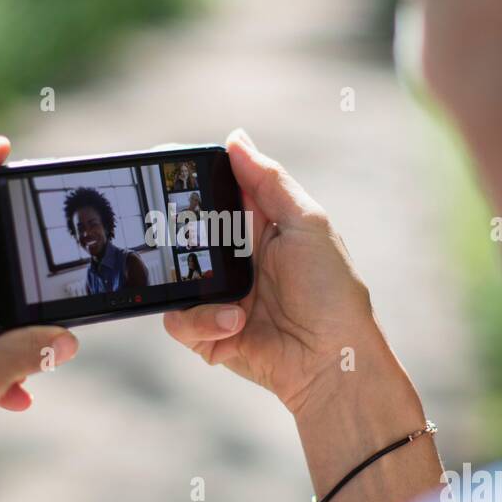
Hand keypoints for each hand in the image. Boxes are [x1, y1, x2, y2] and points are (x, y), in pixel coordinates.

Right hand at [163, 131, 438, 501]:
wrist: (333, 363)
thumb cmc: (332, 293)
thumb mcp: (308, 225)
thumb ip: (269, 182)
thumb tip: (234, 138)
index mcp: (259, 229)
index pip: (216, 195)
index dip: (191, 183)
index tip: (169, 168)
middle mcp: (235, 261)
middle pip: (184, 236)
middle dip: (176, 236)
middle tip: (173, 232)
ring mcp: (219, 298)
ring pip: (173, 280)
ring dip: (199, 290)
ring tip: (236, 305)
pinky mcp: (209, 335)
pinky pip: (180, 321)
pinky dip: (203, 322)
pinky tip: (235, 324)